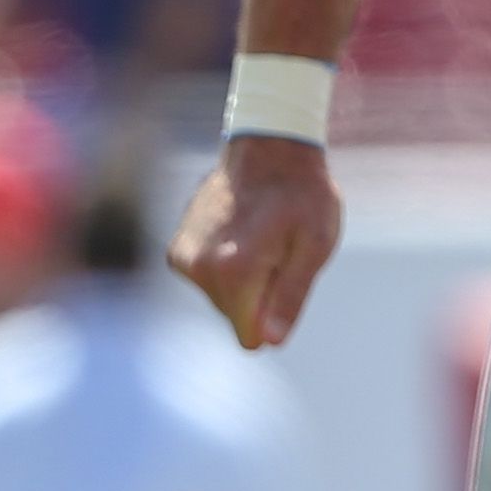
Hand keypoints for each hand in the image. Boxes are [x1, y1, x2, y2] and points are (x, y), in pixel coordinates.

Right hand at [169, 133, 342, 350]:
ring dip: (241, 279)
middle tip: (275, 251)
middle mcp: (199, 268)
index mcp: (234, 272)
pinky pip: (205, 281)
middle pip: (234, 317)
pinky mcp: (177, 249)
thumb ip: (290, 296)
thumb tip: (269, 341)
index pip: (250, 337)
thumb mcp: (314, 246)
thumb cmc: (302, 196)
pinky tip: (239, 234)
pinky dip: (222, 266)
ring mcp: (183, 257)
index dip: (273, 314)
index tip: (284, 275)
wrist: (269, 148)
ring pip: (219, 299)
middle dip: (257, 295)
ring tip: (259, 238)